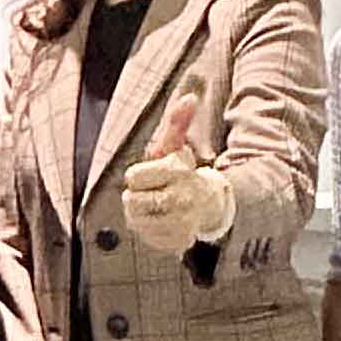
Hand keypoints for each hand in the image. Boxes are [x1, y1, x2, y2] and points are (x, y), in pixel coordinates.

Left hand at [121, 86, 230, 258]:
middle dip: (136, 196)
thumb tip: (189, 98)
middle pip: (131, 202)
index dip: (138, 175)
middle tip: (153, 191)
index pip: (132, 177)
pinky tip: (163, 221)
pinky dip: (150, 231)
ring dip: (140, 214)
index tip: (153, 173)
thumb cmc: (183, 173)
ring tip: (157, 206)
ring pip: (135, 221)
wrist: (208, 204)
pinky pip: (147, 238)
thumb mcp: (176, 147)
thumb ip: (177, 122)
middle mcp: (182, 199)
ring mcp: (181, 223)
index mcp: (178, 172)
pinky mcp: (178, 242)